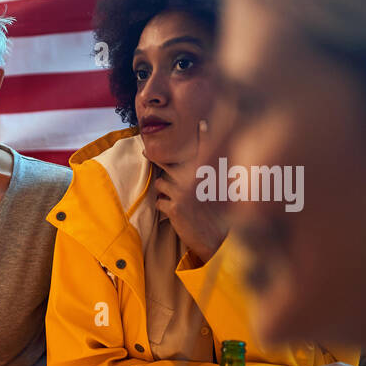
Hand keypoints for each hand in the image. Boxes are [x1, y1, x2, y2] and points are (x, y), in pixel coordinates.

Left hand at [154, 114, 234, 263]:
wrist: (217, 242)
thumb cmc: (217, 219)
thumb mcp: (220, 195)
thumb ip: (210, 177)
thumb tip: (203, 167)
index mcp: (210, 176)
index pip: (206, 149)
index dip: (206, 135)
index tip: (204, 122)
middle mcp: (198, 181)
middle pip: (170, 163)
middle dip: (157, 160)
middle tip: (145, 152)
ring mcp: (185, 193)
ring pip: (161, 182)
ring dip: (163, 190)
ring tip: (176, 201)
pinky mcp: (175, 207)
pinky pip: (158, 200)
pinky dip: (162, 206)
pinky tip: (173, 213)